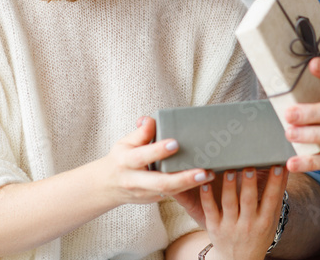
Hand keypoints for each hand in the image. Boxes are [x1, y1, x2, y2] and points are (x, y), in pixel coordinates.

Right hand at [101, 116, 215, 205]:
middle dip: (183, 178)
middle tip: (204, 171)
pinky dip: (188, 188)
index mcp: (127, 162)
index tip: (175, 143)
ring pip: (170, 191)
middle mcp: (136, 180)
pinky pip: (172, 194)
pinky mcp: (153, 199)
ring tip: (210, 175)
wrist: (108, 186)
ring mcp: (145, 193)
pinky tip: (205, 180)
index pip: (142, 156)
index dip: (158, 150)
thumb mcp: (125, 142)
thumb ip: (140, 133)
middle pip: (160, 182)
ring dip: (191, 184)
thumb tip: (150, 120)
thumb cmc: (121, 158)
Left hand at [197, 166, 287, 259]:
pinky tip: (205, 184)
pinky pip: (210, 210)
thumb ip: (277, 193)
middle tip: (248, 166)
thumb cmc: (259, 234)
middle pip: (248, 201)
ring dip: (229, 186)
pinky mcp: (214, 227)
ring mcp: (230, 226)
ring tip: (228, 170)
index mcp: (264, 220)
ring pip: (229, 203)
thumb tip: (285, 168)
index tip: (276, 166)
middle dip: (249, 183)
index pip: (271, 199)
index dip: (275, 182)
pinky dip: (207, 198)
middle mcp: (248, 224)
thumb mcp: (272, 218)